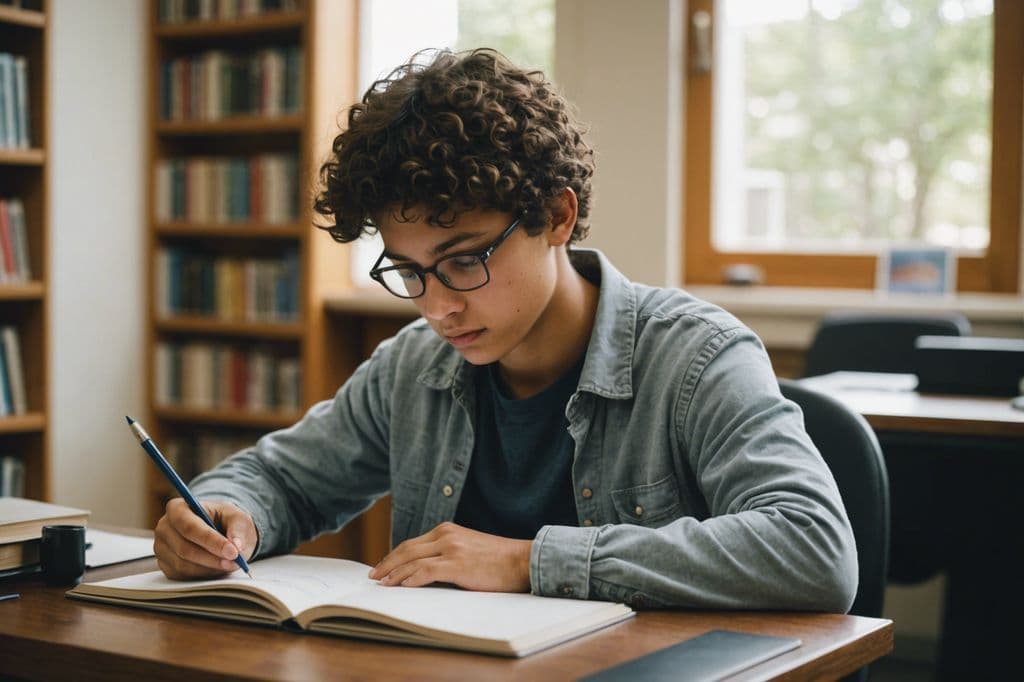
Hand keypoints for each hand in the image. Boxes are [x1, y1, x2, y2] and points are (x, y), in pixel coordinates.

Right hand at [154, 498, 257, 579]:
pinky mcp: (165, 566)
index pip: (190, 527)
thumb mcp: (237, 517)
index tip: (233, 552)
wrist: (217, 530)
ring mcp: (161, 548)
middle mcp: (164, 528)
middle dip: (212, 558)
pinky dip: (203, 575)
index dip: (211, 541)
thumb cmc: (225, 520)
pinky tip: (217, 568)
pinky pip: (182, 575)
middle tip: (234, 562)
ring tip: (229, 564)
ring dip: (209, 568)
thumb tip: (236, 546)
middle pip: (184, 548)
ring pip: (183, 565)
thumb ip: (238, 529)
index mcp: (177, 508)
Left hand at [368, 522, 531, 591]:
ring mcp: (451, 549)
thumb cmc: (498, 560)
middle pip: (407, 549)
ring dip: (394, 573)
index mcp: (448, 530)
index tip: (383, 566)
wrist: (522, 560)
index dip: (395, 556)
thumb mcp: (469, 549)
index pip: (413, 543)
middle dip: (387, 563)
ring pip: (412, 560)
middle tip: (374, 576)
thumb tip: (426, 572)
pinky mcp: (458, 564)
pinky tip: (402, 586)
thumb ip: (448, 554)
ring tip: (383, 584)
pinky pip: (426, 571)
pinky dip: (411, 578)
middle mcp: (446, 535)